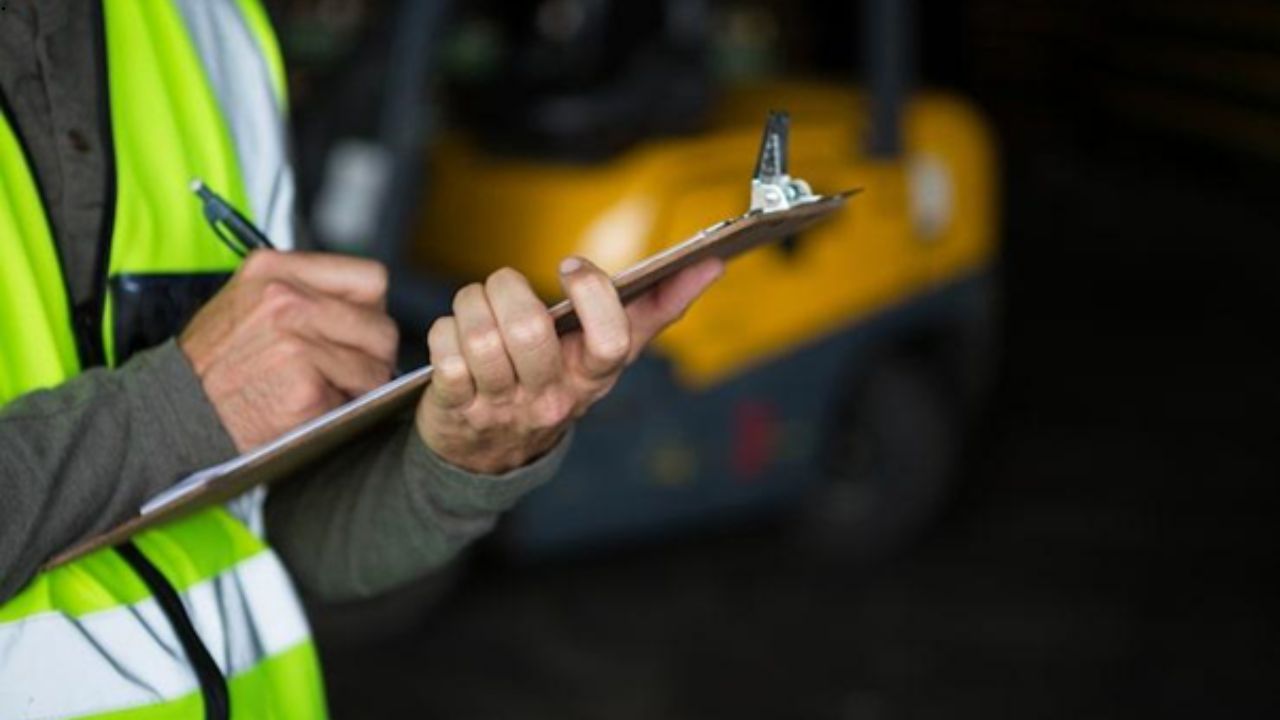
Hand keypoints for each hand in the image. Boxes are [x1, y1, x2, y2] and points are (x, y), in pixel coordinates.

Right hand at [180, 251, 398, 451]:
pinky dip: (342, 412)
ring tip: (325, 394)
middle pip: (380, 326)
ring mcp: (295, 341)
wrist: (169, 415)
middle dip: (372, 357)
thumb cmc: (210, 367)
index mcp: (273, 270)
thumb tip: (367, 310)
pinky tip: (310, 410)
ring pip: (374, 367)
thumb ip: (302, 294)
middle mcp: (285, 298)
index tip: (357, 333)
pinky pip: (355, 400)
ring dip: (359, 388)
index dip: (371, 312)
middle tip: (346, 375)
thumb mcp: (246, 304)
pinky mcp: (303, 386)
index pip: (369, 279)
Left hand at [418, 256, 723, 473]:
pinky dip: (444, 332)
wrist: (492, 452)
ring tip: (475, 304)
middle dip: (506, 288)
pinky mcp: (457, 410)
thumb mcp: (606, 355)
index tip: (570, 268)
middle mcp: (553, 398)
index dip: (591, 295)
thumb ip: (657, 309)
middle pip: (529, 332)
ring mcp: (504, 408)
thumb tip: (711, 264)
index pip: (610, 342)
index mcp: (594, 378)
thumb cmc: (555, 382)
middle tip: (503, 284)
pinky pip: (445, 354)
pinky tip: (454, 337)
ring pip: (480, 337)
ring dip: (470, 304)